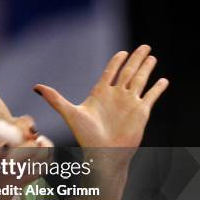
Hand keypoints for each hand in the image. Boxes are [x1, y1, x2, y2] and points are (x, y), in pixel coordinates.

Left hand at [33, 45, 167, 148]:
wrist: (103, 153)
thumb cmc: (85, 136)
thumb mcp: (69, 113)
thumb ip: (54, 98)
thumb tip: (35, 87)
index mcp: (100, 93)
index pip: (110, 72)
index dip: (116, 62)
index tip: (122, 53)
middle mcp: (116, 96)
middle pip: (128, 72)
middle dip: (136, 59)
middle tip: (144, 46)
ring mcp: (130, 103)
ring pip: (141, 80)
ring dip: (147, 69)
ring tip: (152, 57)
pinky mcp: (141, 111)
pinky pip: (152, 95)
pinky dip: (158, 88)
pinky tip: (163, 80)